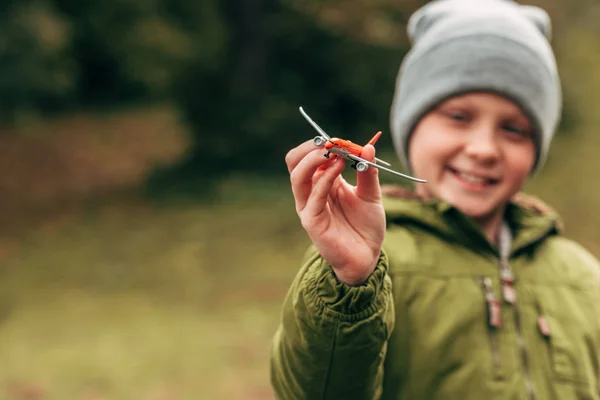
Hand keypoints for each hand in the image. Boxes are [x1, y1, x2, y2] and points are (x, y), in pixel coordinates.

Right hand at [285, 140, 385, 284]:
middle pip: (294, 162)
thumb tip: (368, 146)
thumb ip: (368, 172)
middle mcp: (311, 192)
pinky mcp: (311, 221)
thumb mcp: (371, 195)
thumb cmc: (366, 226)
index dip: (322, 144)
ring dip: (314, 160)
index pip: (309, 156)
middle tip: (332, 142)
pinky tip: (339, 168)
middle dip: (311, 148)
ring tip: (334, 153)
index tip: (342, 139)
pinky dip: (325, 178)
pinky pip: (313, 195)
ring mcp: (308, 206)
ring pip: (297, 176)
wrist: (367, 256)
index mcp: (322, 182)